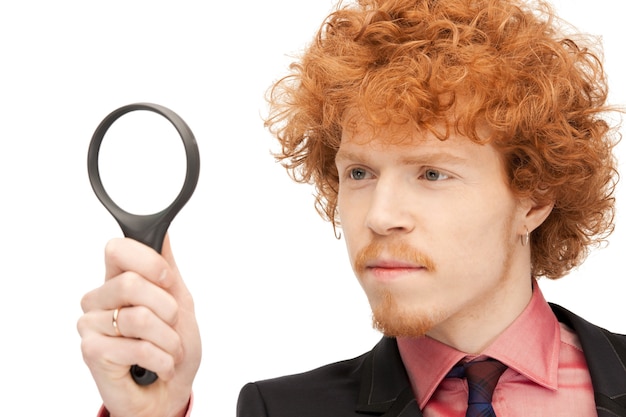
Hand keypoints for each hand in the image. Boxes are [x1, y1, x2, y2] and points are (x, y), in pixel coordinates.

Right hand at [77, 235, 200, 416]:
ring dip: (169, 339)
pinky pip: (138, 347)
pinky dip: (162, 359)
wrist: (169, 391)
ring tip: (168, 349)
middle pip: (130, 283)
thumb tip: (162, 232)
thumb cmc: (173, 346)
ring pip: (138, 317)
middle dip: (167, 308)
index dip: (147, 260)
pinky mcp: (92, 351)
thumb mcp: (180, 300)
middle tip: (170, 324)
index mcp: (119, 280)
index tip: (166, 278)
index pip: (117, 248)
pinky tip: (159, 366)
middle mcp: (101, 299)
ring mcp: (92, 324)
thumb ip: (167, 267)